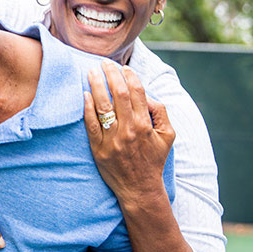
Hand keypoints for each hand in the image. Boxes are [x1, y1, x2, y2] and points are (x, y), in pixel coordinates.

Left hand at [83, 60, 174, 199]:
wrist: (139, 189)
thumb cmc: (153, 160)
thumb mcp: (168, 136)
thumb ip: (161, 113)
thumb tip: (148, 95)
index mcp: (145, 125)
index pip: (137, 92)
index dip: (129, 76)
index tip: (123, 67)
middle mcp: (129, 130)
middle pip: (118, 94)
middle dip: (111, 74)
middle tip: (104, 62)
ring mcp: (112, 140)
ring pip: (102, 106)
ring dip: (96, 85)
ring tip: (91, 72)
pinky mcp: (99, 149)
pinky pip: (91, 125)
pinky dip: (87, 108)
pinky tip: (84, 94)